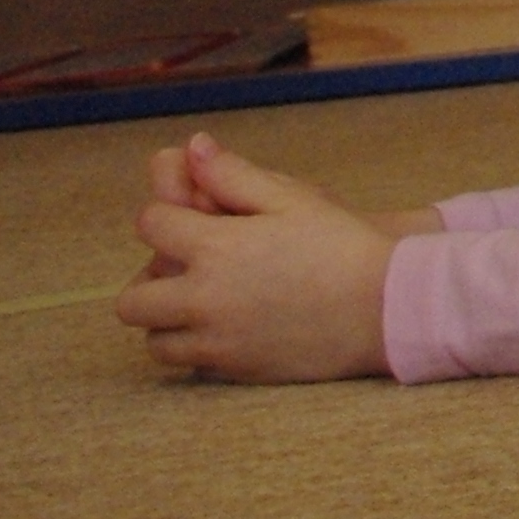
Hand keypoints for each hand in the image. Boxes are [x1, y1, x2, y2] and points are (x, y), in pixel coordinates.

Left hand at [118, 134, 396, 382]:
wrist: (387, 306)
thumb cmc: (343, 245)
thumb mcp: (294, 197)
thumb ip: (234, 175)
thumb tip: (192, 148)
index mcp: (214, 247)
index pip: (150, 224)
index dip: (166, 214)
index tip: (193, 216)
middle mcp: (201, 298)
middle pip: (132, 298)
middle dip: (151, 279)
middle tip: (189, 269)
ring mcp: (214, 340)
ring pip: (153, 338)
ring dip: (168, 319)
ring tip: (205, 303)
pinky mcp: (233, 369)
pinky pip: (188, 363)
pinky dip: (196, 345)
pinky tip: (229, 327)